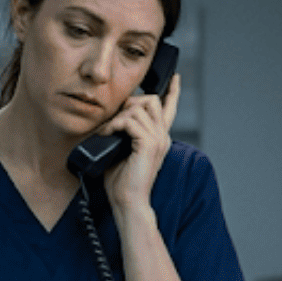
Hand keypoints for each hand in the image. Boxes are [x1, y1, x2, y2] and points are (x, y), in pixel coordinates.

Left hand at [101, 70, 179, 210]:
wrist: (128, 202)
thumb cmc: (122, 183)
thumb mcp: (122, 151)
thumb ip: (123, 134)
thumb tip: (111, 119)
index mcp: (159, 138)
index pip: (169, 109)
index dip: (172, 91)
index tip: (175, 78)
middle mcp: (163, 137)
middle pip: (151, 100)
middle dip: (129, 102)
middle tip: (114, 120)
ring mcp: (158, 140)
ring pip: (139, 108)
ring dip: (117, 117)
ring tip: (107, 132)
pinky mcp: (149, 145)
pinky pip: (130, 121)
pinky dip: (115, 125)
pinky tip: (108, 135)